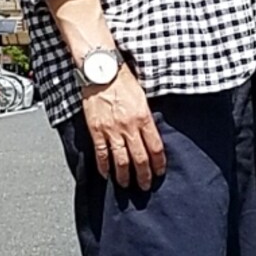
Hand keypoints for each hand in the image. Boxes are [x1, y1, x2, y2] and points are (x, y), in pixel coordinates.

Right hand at [82, 65, 165, 190]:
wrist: (100, 70)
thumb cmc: (122, 78)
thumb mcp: (142, 96)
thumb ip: (146, 117)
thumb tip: (150, 133)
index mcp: (144, 118)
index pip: (155, 148)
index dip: (158, 164)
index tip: (159, 173)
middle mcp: (129, 127)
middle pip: (139, 159)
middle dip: (143, 175)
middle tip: (144, 186)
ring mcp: (112, 130)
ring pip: (121, 160)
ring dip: (124, 176)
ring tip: (126, 185)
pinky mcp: (96, 130)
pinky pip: (101, 153)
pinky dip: (104, 166)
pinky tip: (106, 174)